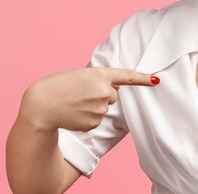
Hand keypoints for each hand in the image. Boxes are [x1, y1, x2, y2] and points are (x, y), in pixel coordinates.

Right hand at [19, 67, 158, 131]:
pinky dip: (86, 118)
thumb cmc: (58, 87)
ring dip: (92, 107)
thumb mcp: (80, 75)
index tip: (156, 80)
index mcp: (100, 74)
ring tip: (74, 103)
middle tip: (81, 94)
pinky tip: (73, 114)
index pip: (127, 76)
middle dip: (101, 95)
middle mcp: (104, 91)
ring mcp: (100, 108)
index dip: (143, 78)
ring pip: (104, 108)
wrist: (41, 106)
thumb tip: (111, 91)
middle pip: (113, 95)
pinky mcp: (95, 123)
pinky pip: (96, 120)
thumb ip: (99, 80)